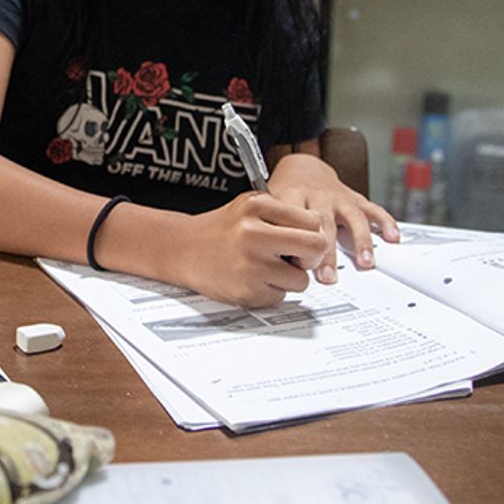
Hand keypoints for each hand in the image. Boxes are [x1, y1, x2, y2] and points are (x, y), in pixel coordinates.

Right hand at [164, 193, 337, 307]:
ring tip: (265, 268)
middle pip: (315, 248)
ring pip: (301, 280)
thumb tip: (322, 236)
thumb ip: (285, 216)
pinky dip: (271, 292)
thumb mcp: (250, 207)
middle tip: (297, 258)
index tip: (302, 238)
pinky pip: (280, 297)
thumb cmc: (221, 229)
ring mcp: (249, 265)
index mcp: (256, 206)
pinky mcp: (246, 292)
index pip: (313, 222)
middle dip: (311, 257)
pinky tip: (251, 279)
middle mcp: (253, 233)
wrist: (182, 249)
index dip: (313, 233)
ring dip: (289, 278)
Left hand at [268, 153, 399, 271]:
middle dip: (326, 252)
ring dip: (361, 241)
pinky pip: (373, 209)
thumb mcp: (272, 208)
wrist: (300, 169)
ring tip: (365, 262)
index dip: (297, 244)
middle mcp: (318, 196)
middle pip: (324, 224)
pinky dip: (385, 222)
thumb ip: (276, 232)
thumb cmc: (285, 194)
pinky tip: (393, 237)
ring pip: (353, 217)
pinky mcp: (355, 199)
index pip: (295, 220)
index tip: (299, 266)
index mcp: (292, 197)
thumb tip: (277, 265)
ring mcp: (339, 197)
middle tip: (327, 276)